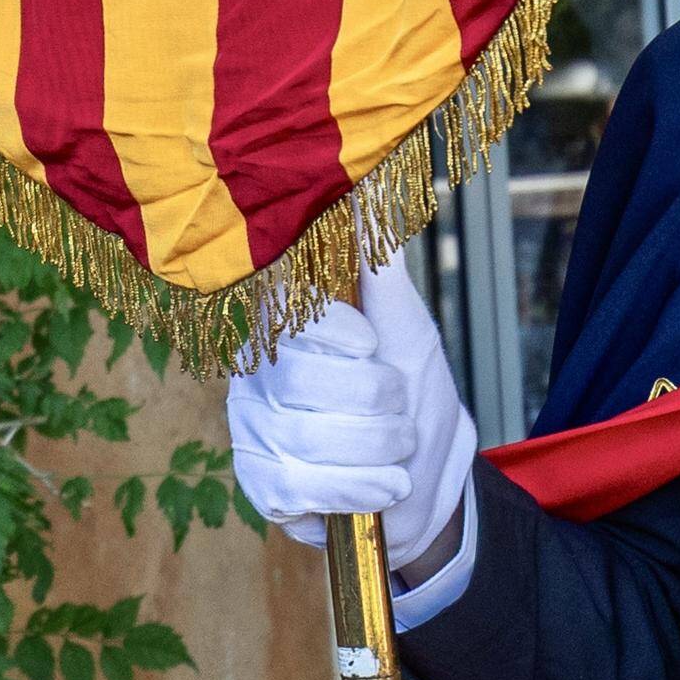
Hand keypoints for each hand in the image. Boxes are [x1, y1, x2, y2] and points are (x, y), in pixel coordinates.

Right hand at [224, 262, 472, 566]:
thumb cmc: (413, 399)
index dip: (334, 331)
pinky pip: (299, 488)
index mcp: (289, 325)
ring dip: (377, 451)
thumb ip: (381, 269)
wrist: (426, 483)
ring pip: (305, 439)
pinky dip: (357, 490)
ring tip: (398, 452)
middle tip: (401, 411)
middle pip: (299, 381)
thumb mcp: (409, 330)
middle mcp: (259, 372)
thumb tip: (365, 189)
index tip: (370, 345)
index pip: (284, 313)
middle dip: (375, 402)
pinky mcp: (260, 486)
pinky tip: (382, 487)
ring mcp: (253, 430)